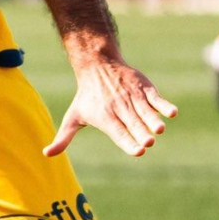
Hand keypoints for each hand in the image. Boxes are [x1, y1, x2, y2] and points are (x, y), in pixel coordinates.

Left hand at [45, 54, 177, 158]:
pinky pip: (155, 97)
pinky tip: (172, 113)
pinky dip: (163, 104)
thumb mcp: (73, 116)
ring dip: (153, 120)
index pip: (118, 133)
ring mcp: (133, 97)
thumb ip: (63, 138)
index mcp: (105, 117)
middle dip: (141, 133)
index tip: (138, 152)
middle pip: (132, 123)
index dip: (127, 142)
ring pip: (145, 111)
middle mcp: (120, 108)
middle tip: (149, 143)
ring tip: (160, 129)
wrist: (97, 65)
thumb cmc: (86, 96)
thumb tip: (46, 154)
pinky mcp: (144, 87)